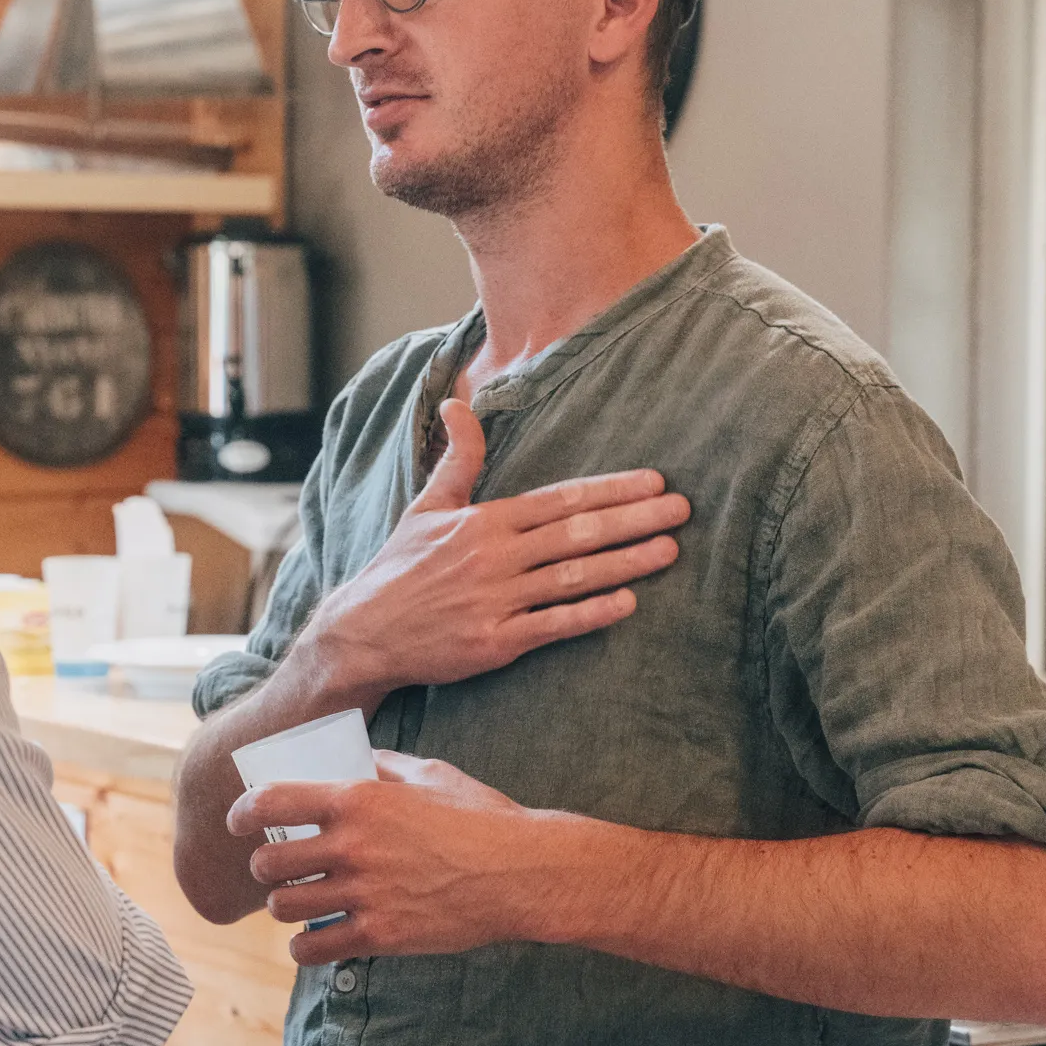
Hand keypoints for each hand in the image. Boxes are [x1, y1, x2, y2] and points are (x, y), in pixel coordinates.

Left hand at [229, 750, 580, 964]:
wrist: (522, 873)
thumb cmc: (481, 817)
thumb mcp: (430, 774)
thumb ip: (384, 766)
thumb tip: (355, 759)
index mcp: (358, 798)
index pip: (272, 800)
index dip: (243, 811)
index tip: (237, 822)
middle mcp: (352, 845)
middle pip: (269, 861)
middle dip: (265, 866)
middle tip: (274, 868)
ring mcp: (363, 893)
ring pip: (285, 906)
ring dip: (285, 905)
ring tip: (298, 902)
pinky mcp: (379, 934)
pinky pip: (313, 949)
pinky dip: (305, 947)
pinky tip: (314, 940)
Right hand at [302, 399, 688, 707]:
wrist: (364, 631)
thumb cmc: (400, 567)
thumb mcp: (427, 506)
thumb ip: (459, 459)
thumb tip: (458, 402)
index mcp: (483, 521)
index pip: (560, 499)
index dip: (610, 489)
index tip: (654, 481)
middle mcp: (494, 556)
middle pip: (577, 532)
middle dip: (634, 519)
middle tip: (682, 509)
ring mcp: (496, 600)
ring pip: (573, 576)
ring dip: (626, 562)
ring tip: (669, 551)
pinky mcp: (495, 642)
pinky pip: (553, 624)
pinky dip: (591, 613)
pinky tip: (628, 603)